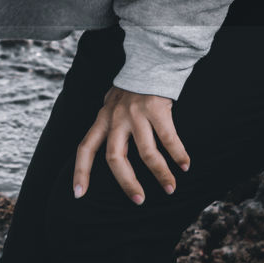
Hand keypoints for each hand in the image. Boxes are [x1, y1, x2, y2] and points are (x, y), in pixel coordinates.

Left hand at [72, 86, 189, 203]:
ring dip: (160, 173)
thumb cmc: (130, 89)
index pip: (84, 149)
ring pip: (146, 152)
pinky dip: (178, 155)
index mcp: (102, 120)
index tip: (78, 194)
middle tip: (138, 200)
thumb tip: (101, 147)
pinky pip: (169, 138)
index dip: (80, 172)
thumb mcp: (111, 106)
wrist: (149, 62)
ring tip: (170, 188)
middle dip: (126, 182)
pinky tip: (185, 166)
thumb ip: (107, 125)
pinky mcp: (157, 110)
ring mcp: (136, 115)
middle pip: (115, 157)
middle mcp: (116, 119)